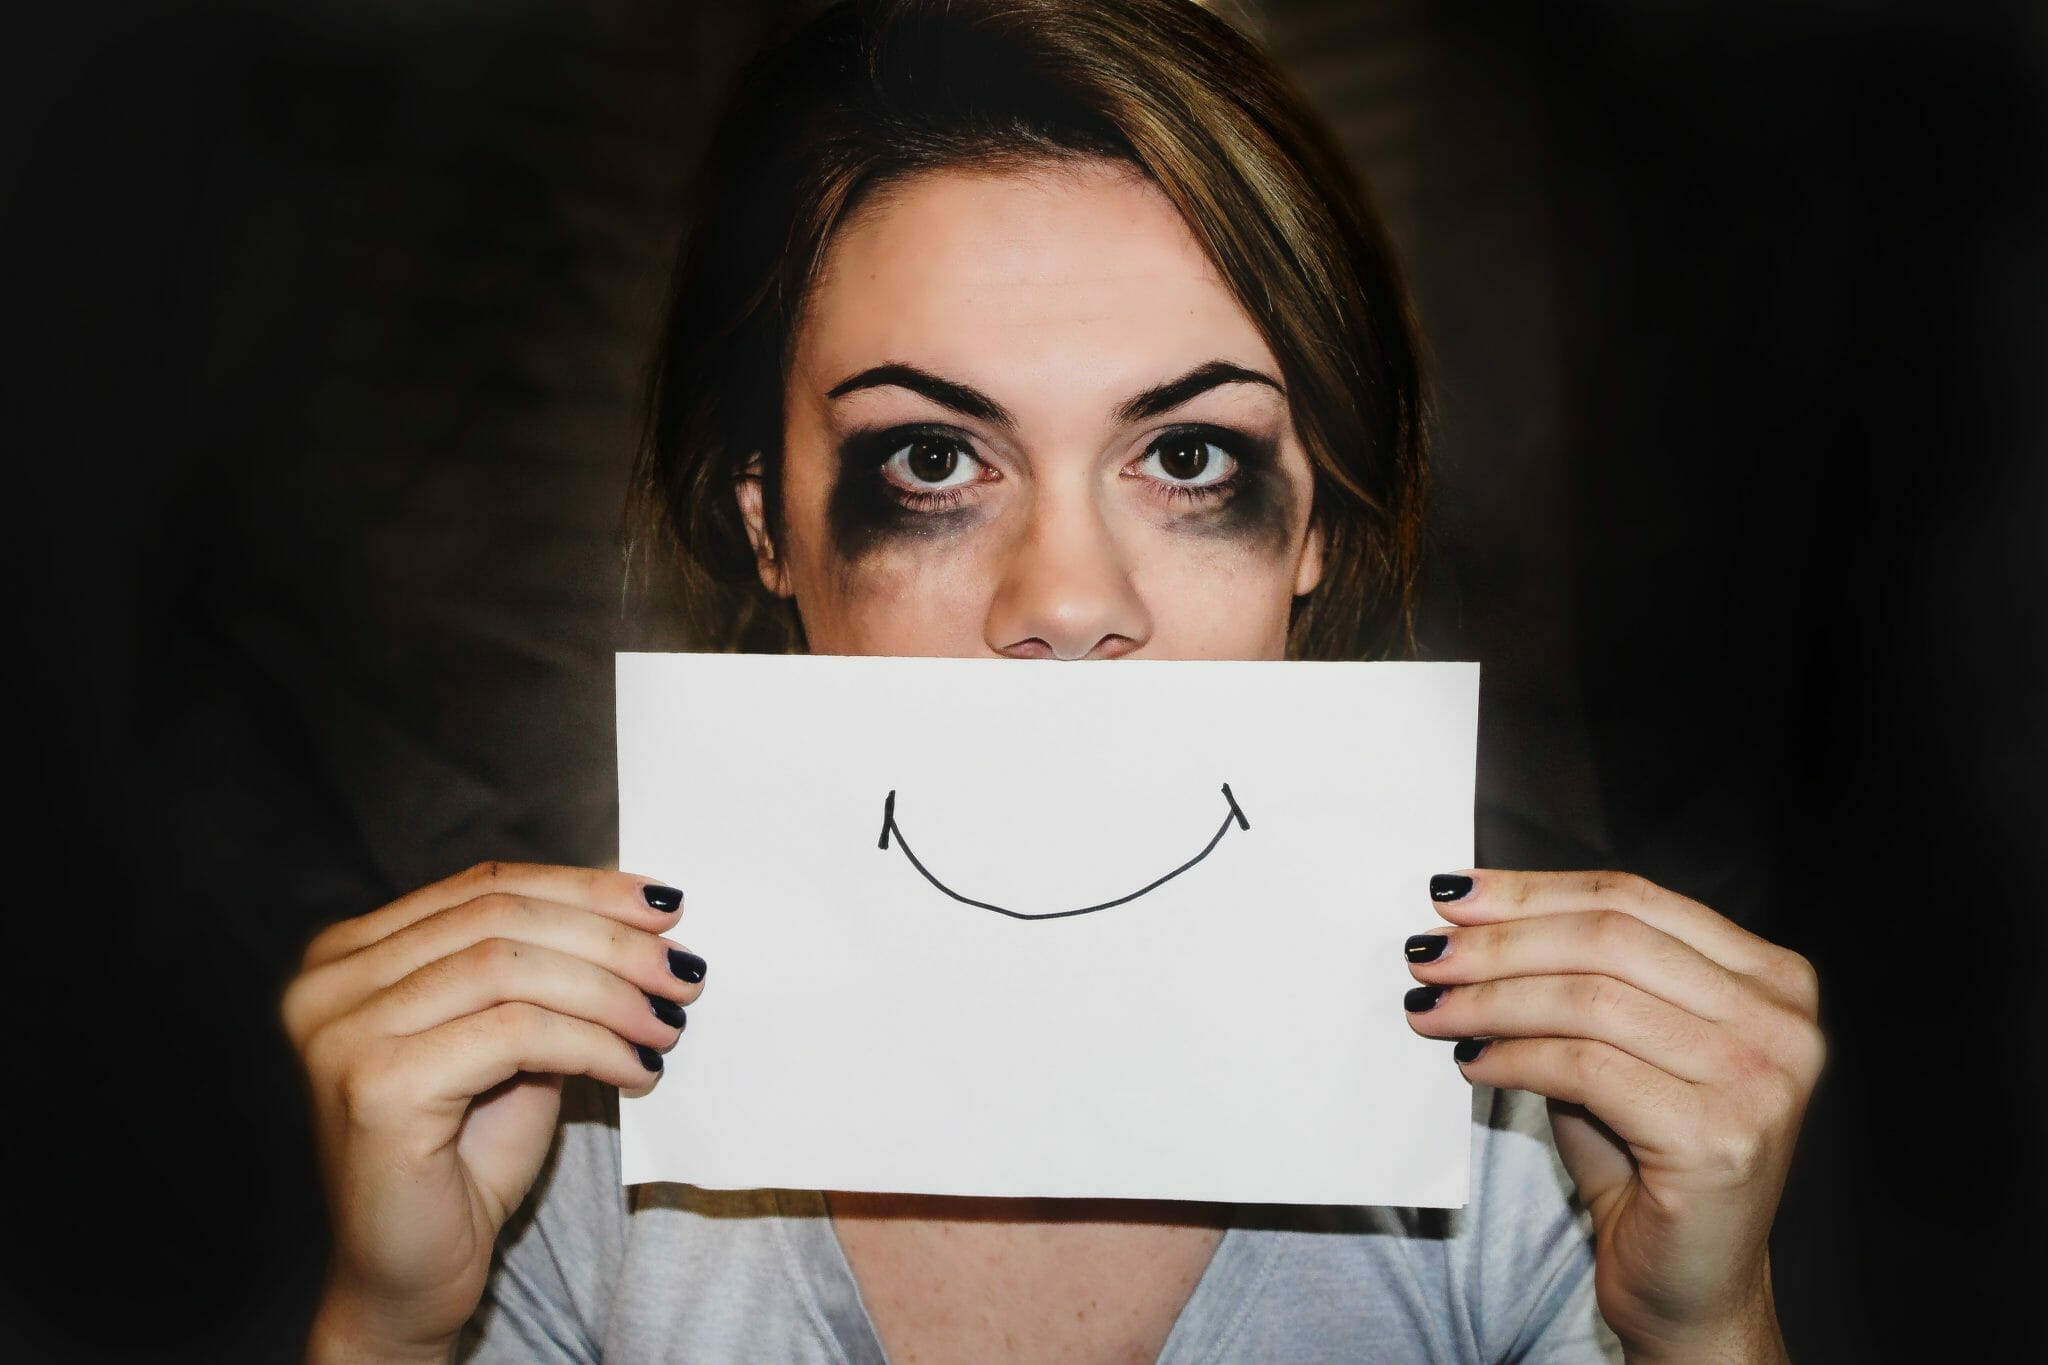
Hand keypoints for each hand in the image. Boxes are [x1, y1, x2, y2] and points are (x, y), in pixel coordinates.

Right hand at [281, 863, 704, 1360]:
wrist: (411, 1277)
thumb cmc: (462, 1161)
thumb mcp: (511, 1041)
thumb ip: (545, 973)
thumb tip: (640, 917)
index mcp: (351, 955)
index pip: (485, 888)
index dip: (584, 889)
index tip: (666, 906)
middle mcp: (329, 982)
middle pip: (499, 918)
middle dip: (610, 938)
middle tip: (683, 972)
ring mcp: (342, 1032)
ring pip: (512, 968)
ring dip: (612, 992)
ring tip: (668, 1024)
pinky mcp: (376, 1085)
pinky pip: (517, 1034)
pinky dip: (594, 1044)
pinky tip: (636, 1069)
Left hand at [1402, 870, 1822, 1362]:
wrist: (1689, 1284)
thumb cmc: (1646, 1159)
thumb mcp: (1620, 1045)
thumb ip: (1577, 975)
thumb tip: (1469, 918)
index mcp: (1771, 979)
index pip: (1634, 900)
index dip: (1533, 891)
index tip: (1454, 895)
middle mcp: (1782, 1023)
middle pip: (1610, 940)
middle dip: (1502, 942)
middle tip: (1428, 953)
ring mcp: (1759, 1081)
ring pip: (1591, 1001)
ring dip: (1491, 999)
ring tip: (1431, 1007)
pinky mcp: (1717, 1139)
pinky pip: (1585, 1068)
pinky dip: (1513, 1058)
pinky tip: (1470, 1061)